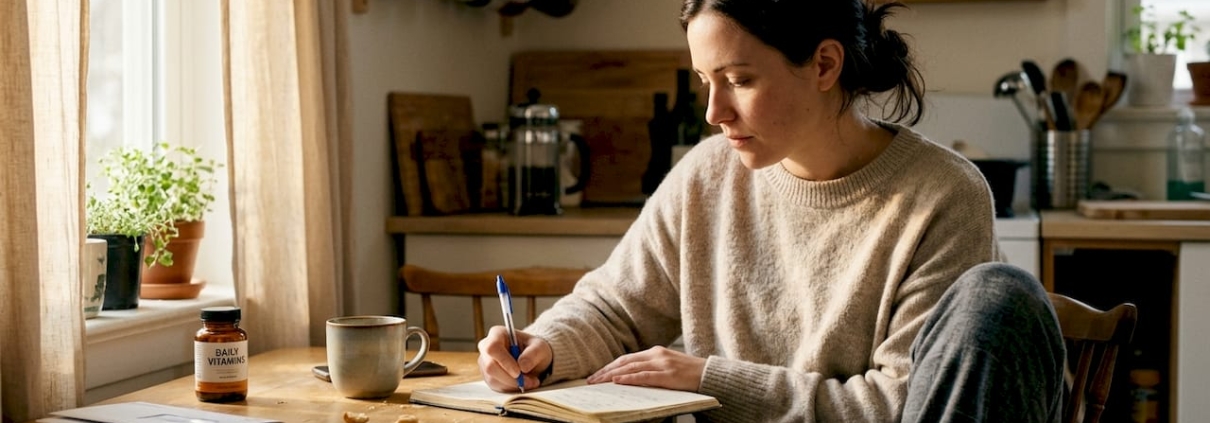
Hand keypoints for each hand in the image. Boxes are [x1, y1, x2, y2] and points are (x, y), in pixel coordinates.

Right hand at [477, 325, 552, 391]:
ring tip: (530, 381)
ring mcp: (485, 363)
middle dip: (511, 378)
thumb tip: (522, 366)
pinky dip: (511, 388)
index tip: (519, 372)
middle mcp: (486, 347)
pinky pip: (496, 386)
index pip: (492, 348)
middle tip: (530, 381)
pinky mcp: (488, 376)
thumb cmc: (534, 349)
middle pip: (490, 366)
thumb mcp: (540, 348)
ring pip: (493, 379)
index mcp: (497, 334)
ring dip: (513, 384)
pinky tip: (522, 383)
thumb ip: (533, 354)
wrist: (532, 358)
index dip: (504, 361)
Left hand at [587, 346, 705, 391]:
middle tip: (591, 380)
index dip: (610, 366)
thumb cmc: (689, 373)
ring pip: (630, 368)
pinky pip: (644, 376)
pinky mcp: (668, 375)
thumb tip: (630, 377)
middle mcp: (656, 355)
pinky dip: (628, 378)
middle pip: (625, 362)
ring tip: (598, 382)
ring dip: (611, 375)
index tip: (597, 374)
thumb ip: (651, 368)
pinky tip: (617, 381)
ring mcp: (662, 364)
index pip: (627, 358)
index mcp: (655, 352)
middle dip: (605, 371)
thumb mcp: (668, 366)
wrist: (710, 374)